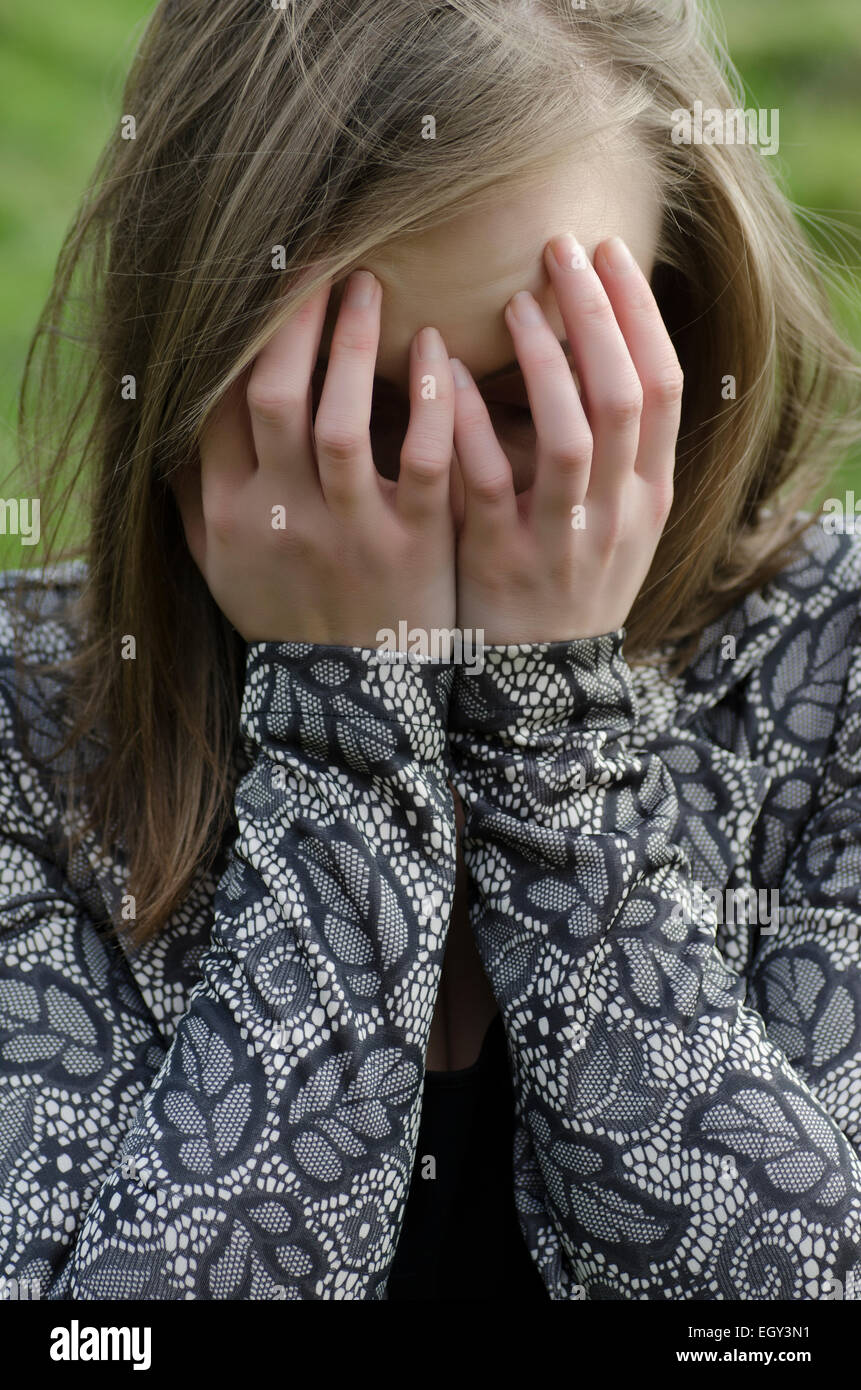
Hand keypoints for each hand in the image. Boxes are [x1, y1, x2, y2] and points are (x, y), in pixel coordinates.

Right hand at [172, 270, 456, 645]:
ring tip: (369, 286)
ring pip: (342, 420)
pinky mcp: (414, 543)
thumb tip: (171, 426)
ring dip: (353, 344)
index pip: (220, 406)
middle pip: (274, 398)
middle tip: (320, 262)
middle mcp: (284, 516)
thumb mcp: (225, 568)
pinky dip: (432, 399)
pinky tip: (437, 351)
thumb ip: (197, 498)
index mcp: (234, 513)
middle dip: (292, 322)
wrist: (355, 701)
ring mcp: (350, 530)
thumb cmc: (290, 617)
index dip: (237, 338)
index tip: (261, 285)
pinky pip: (423, 458)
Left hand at [450, 234, 682, 643]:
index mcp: (647, 494)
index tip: (609, 252)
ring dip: (546, 362)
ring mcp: (562, 538)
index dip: (638, 314)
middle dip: (598, 315)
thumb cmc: (565, 581)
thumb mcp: (612, 522)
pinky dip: (470, 421)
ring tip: (517, 302)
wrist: (536, 682)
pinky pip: (490, 480)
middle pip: (624, 397)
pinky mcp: (501, 559)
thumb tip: (588, 343)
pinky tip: (446, 370)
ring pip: (572, 436)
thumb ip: (610, 449)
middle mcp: (616, 513)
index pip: (663, 388)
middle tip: (562, 249)